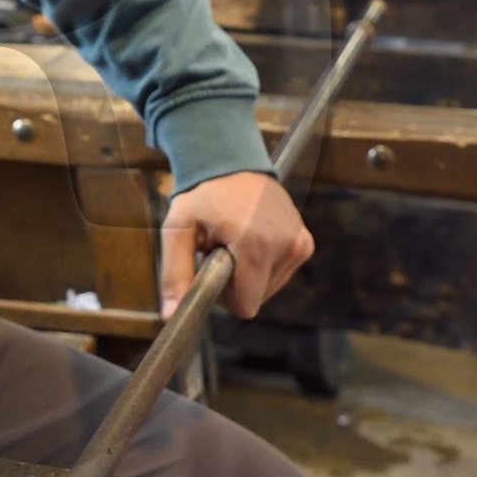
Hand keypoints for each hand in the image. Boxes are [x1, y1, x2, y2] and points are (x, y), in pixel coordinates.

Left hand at [160, 170, 312, 317]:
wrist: (231, 161)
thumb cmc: (202, 195)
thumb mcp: (178, 230)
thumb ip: (175, 273)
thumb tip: (171, 314)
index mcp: (255, 245)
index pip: (246, 305)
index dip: (225, 295)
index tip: (213, 268)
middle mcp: (284, 245)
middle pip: (257, 297)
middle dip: (237, 282)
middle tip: (221, 249)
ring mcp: (299, 243)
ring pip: (270, 287)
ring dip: (250, 271)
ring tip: (235, 240)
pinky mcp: (305, 241)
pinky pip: (282, 271)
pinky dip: (265, 262)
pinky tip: (252, 237)